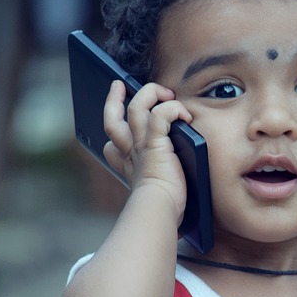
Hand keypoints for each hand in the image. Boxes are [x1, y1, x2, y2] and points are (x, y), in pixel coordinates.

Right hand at [102, 80, 193, 225]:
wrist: (159, 210)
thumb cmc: (163, 208)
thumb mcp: (157, 193)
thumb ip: (162, 183)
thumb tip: (176, 188)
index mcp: (130, 166)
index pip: (112, 147)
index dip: (114, 137)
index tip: (118, 138)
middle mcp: (131, 152)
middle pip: (112, 119)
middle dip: (113, 99)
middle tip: (119, 85)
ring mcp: (140, 145)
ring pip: (136, 106)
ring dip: (150, 93)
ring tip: (165, 93)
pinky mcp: (154, 142)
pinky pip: (160, 113)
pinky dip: (172, 109)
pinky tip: (185, 115)